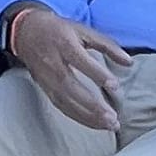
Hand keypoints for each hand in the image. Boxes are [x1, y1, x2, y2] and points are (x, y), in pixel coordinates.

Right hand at [10, 7, 131, 131]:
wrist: (26, 31)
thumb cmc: (59, 30)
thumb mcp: (83, 30)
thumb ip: (106, 45)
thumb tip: (129, 62)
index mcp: (64, 43)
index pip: (80, 60)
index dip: (97, 74)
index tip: (115, 86)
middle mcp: (53, 62)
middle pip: (71, 86)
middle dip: (92, 105)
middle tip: (113, 118)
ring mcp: (46, 78)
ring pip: (65, 101)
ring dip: (87, 116)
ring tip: (109, 125)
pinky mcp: (44, 88)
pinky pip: (61, 106)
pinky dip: (78, 117)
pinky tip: (94, 124)